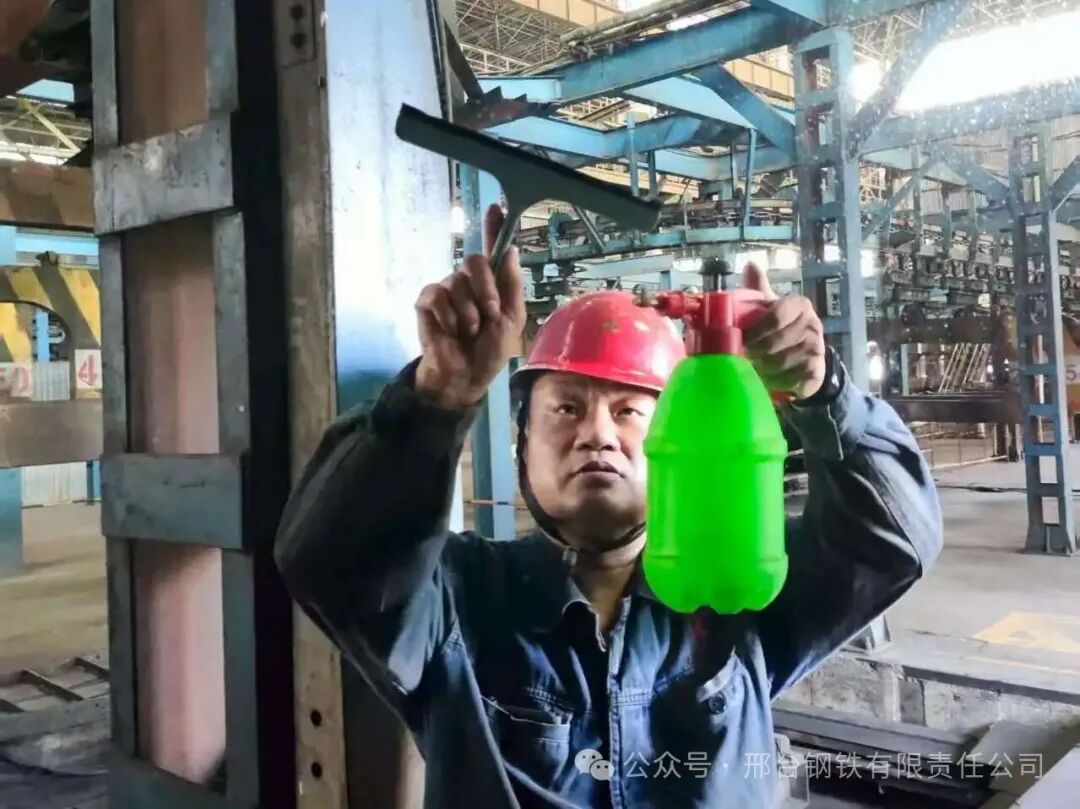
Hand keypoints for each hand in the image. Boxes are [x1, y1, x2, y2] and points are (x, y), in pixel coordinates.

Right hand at [414, 204, 525, 409]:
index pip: (492, 249)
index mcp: (492, 283)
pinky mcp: (427, 302)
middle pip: (474, 261)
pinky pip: (437, 296)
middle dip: (485, 290)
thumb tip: (511, 248)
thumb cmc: (490, 350)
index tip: (497, 207)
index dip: (494, 227)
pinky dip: (448, 317)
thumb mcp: (511, 320)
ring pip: (456, 281)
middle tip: (489, 315)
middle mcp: (467, 280)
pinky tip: (450, 331)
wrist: (466, 375)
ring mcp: (446, 289)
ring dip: (468, 312)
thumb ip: (511, 285)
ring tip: (469, 331)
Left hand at [740, 263, 826, 399]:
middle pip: (775, 342)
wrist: (805, 360)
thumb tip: (751, 264)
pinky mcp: (817, 371)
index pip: (775, 316)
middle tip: (740, 358)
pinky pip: (791, 378)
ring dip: (762, 369)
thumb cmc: (780, 329)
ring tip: (751, 369)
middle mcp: (812, 324)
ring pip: (781, 362)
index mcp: (799, 305)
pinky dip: (776, 381)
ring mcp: (817, 348)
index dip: (754, 330)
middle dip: (754, 352)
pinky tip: (768, 381)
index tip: (738, 340)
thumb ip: (758, 289)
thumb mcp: (769, 308)